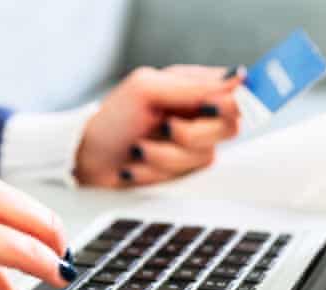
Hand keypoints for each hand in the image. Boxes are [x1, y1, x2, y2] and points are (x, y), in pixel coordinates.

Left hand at [75, 64, 243, 187]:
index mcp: (194, 87)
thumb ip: (193, 86)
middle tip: (163, 128)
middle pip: (230, 128)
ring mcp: (193, 145)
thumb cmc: (112, 120)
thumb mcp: (148, 90)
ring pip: (206, 156)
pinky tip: (136, 165)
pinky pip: (186, 176)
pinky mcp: (184, 171)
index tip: (207, 108)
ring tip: (139, 149)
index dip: (230, 104)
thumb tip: (237, 78)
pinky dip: (155, 172)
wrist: (88, 160)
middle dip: (190, 135)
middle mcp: (199, 115)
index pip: (237, 93)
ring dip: (164, 156)